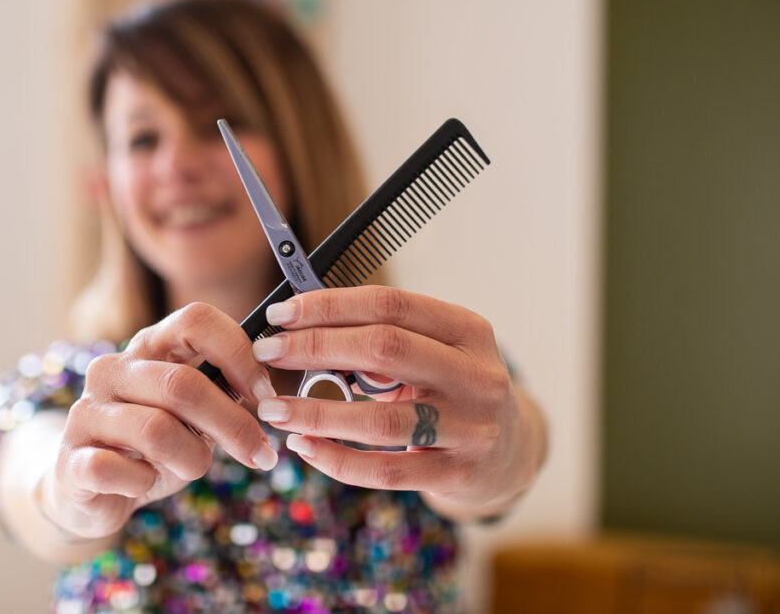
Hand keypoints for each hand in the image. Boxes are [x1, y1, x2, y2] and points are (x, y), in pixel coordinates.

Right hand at [41, 302, 279, 539]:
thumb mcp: (194, 414)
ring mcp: (85, 412)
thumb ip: (222, 394)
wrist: (91, 490)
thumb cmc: (155, 445)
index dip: (238, 354)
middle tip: (260, 453)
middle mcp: (111, 370)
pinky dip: (144, 481)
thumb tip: (267, 394)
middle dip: (232, 423)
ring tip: (195, 468)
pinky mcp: (69, 459)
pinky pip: (118, 469)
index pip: (195, 320)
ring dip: (192, 459)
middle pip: (183, 383)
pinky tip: (145, 481)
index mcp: (148, 347)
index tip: (264, 394)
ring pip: (156, 430)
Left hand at [251, 286, 544, 515]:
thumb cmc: (453, 390)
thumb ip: (384, 341)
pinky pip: (385, 469)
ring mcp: (470, 427)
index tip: (281, 313)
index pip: (391, 305)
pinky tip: (304, 448)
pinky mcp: (457, 473)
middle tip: (267, 353)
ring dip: (316, 412)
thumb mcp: (437, 353)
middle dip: (315, 348)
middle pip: (384, 350)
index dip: (330, 305)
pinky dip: (336, 459)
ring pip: (380, 419)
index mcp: (468, 330)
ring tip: (273, 410)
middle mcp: (476, 375)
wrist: (512, 452)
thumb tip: (300, 327)